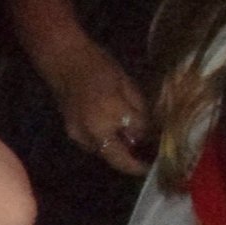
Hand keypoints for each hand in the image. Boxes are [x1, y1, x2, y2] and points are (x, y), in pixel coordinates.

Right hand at [44, 38, 151, 173]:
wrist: (64, 60)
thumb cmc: (99, 66)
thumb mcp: (127, 84)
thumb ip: (139, 110)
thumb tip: (148, 131)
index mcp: (111, 115)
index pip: (138, 136)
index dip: (152, 142)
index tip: (162, 150)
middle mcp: (94, 132)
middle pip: (118, 157)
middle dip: (133, 162)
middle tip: (149, 164)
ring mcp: (79, 135)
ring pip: (105, 153)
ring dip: (120, 153)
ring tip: (135, 149)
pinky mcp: (72, 134)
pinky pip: (94, 146)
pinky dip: (107, 144)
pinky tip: (115, 136)